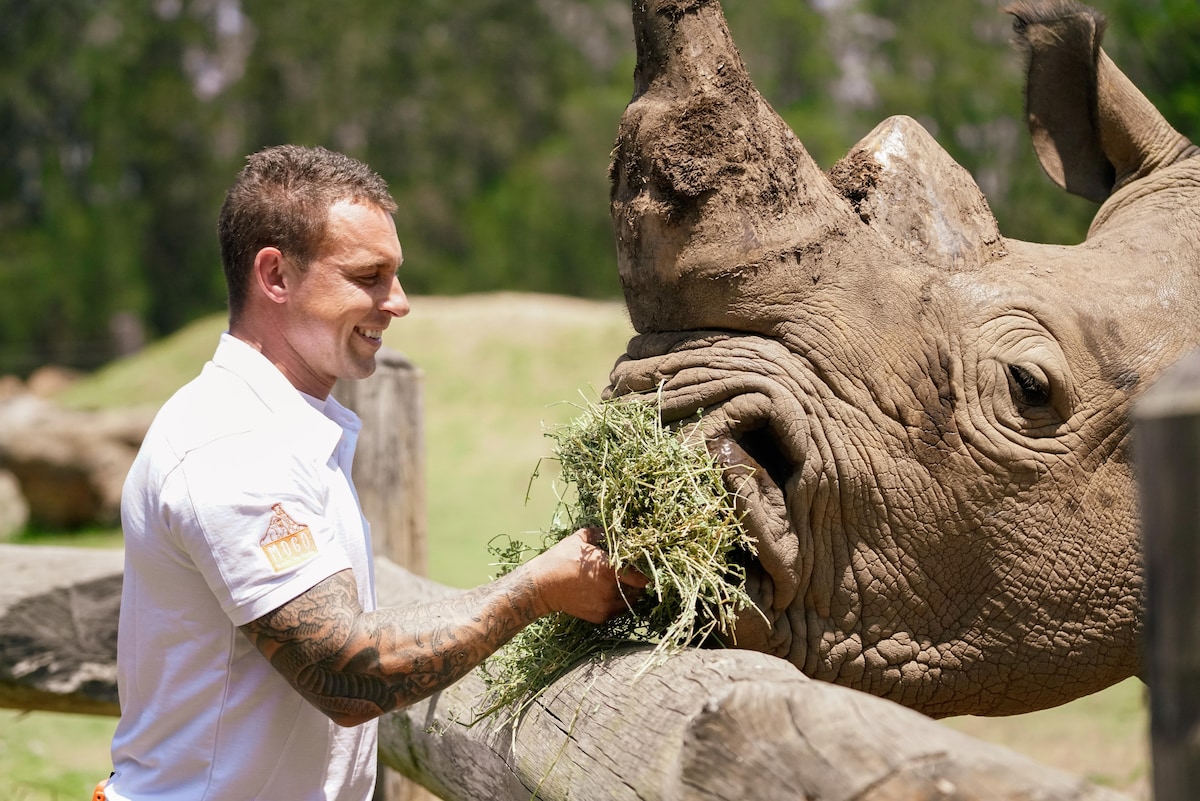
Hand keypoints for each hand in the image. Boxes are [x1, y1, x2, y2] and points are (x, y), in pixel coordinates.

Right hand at [529, 528, 648, 623]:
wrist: (542, 586)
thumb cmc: (560, 559)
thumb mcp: (579, 539)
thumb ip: (600, 533)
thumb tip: (614, 530)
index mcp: (609, 569)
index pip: (641, 577)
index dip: (644, 574)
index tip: (641, 569)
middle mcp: (611, 590)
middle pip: (637, 590)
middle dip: (635, 584)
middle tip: (628, 576)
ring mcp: (605, 605)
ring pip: (628, 602)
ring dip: (626, 594)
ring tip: (615, 585)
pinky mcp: (599, 617)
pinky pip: (616, 611)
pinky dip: (615, 603)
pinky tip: (603, 594)